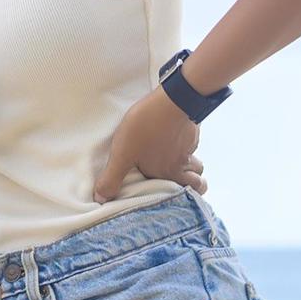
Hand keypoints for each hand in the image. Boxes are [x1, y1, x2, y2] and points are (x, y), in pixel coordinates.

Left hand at [92, 87, 207, 201]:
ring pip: (197, 164)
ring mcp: (190, 147)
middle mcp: (183, 165)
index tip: (170, 197)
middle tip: (179, 183)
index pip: (184, 196)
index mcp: (168, 175)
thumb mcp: (123, 154)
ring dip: (190, 166)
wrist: (170, 99)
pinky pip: (191, 145)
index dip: (180, 200)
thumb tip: (101, 198)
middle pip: (199, 183)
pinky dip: (184, 145)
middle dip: (192, 185)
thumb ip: (112, 177)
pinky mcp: (191, 130)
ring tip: (173, 161)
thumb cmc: (146, 128)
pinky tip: (170, 138)